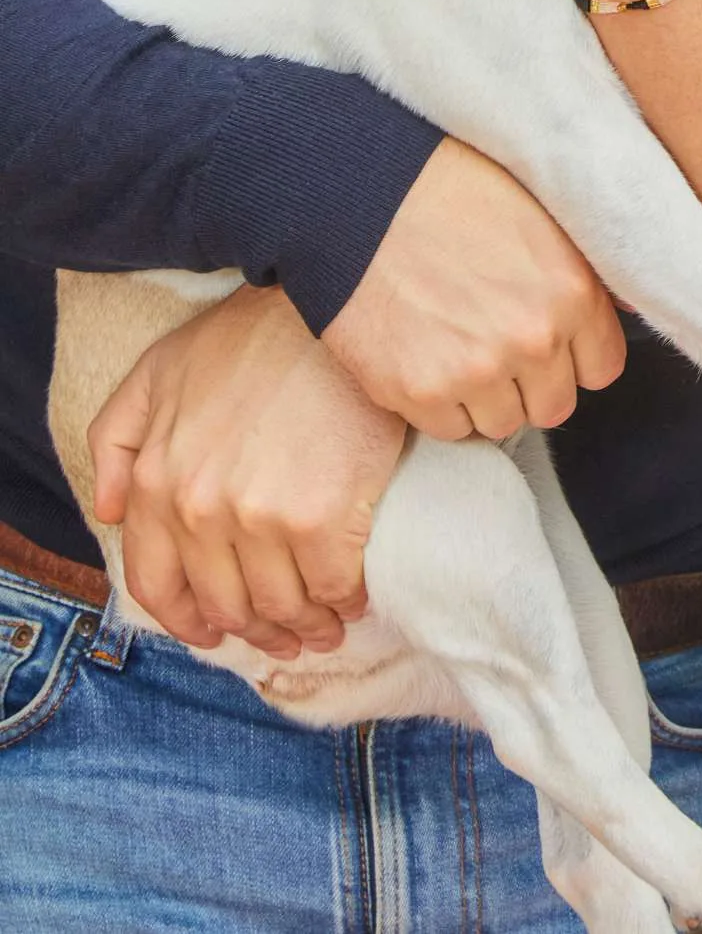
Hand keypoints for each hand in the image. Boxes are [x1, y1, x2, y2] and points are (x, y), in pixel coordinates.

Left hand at [90, 285, 403, 658]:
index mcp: (158, 484)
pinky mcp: (323, 517)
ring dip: (304, 626)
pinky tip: (352, 595)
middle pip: (226, 603)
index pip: (158, 585)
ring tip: (324, 624)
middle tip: (285, 632)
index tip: (217, 628)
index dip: (187, 619)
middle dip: (257, 628)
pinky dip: (343, 601)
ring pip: (280, 604)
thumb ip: (119, 440)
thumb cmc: (249, 335)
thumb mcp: (160, 371)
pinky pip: (332, 586)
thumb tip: (114, 512)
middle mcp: (201, 511)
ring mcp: (261, 518)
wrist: (329, 305)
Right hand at [322, 137, 626, 438]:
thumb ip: (587, 267)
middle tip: (494, 341)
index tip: (547, 338)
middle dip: (530, 381)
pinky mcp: (418, 391)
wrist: (361, 189)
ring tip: (456, 346)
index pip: (602, 368)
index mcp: (575, 291)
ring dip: (485, 397)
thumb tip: (629, 307)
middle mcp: (534, 338)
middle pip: (553, 404)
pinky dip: (438, 405)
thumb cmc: (453, 186)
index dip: (573, 354)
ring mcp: (476, 370)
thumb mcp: (544, 209)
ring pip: (502, 423)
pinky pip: (448, 429)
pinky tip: (424, 356)